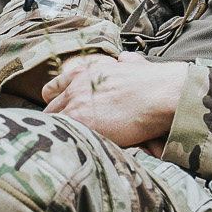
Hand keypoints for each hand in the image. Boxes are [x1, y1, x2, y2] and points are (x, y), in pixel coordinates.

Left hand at [41, 53, 189, 149]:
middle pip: (50, 111)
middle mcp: (75, 89)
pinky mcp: (84, 126)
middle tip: (68, 133)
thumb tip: (125, 59)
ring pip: (56, 126)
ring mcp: (77, 107)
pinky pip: (68, 137)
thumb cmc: (152, 81)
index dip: (56, 103)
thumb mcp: (133, 64)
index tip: (62, 111)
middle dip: (58, 122)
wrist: (160, 93)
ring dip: (64, 135)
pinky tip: (78, 152)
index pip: (52, 89)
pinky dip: (72, 145)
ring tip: (72, 145)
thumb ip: (124, 63)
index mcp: (83, 74)